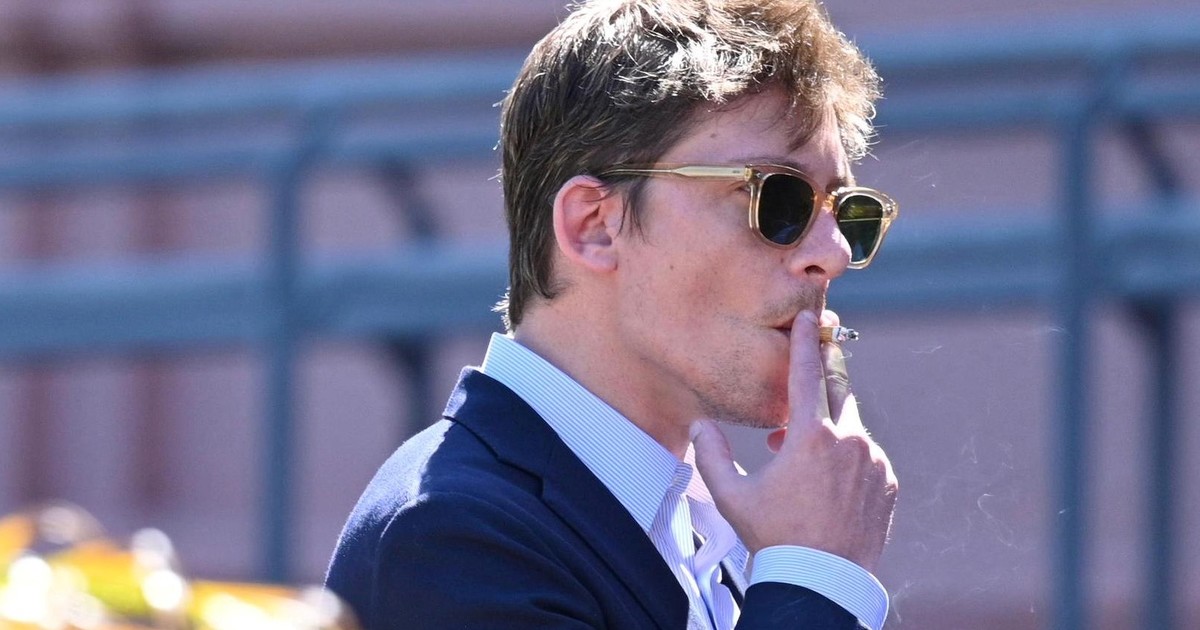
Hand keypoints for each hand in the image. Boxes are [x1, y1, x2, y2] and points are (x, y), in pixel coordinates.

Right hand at [691, 310, 897, 570]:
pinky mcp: (888, 481)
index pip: (808, 374)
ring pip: (850, 424)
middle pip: (836, 389)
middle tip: (806, 370)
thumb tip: (699, 424)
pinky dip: (847, 456)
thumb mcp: (732, 497)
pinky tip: (825, 482)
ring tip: (799, 455)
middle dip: (819, 379)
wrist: (823, 581)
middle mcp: (849, 441)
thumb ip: (711, 454)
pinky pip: (866, 454)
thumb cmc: (774, 538)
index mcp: (811, 437)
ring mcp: (873, 461)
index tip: (808, 316)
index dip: (805, 342)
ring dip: (827, 428)